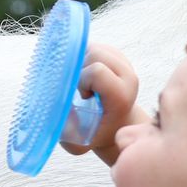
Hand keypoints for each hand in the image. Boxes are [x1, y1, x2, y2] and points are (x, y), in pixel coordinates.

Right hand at [65, 41, 144, 164]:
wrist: (113, 125)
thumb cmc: (93, 133)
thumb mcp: (79, 141)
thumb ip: (67, 134)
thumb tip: (59, 115)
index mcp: (121, 95)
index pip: (97, 71)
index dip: (83, 80)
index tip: (83, 96)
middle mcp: (127, 76)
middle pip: (95, 53)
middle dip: (80, 68)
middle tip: (80, 87)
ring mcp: (124, 63)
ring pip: (94, 46)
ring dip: (80, 61)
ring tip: (81, 80)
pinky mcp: (116, 55)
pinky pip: (94, 45)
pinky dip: (83, 56)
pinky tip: (84, 73)